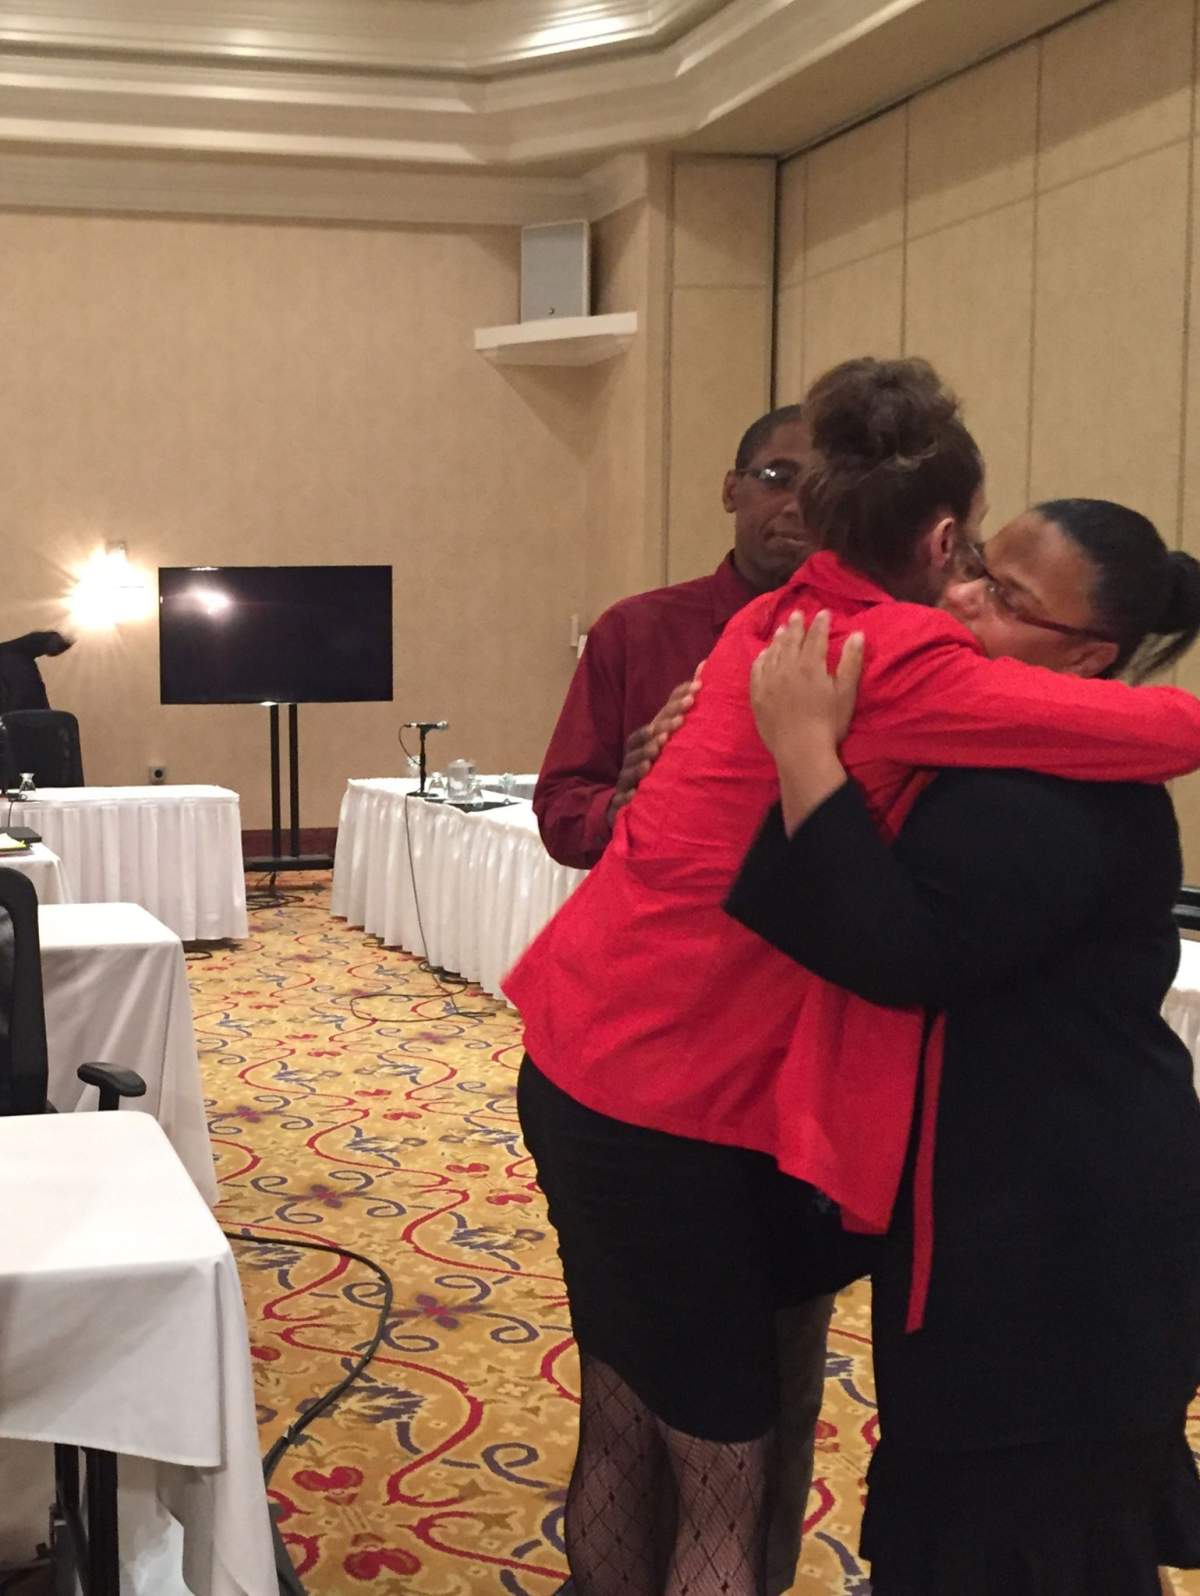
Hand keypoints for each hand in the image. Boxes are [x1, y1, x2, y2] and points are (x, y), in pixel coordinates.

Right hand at [607, 670, 703, 822]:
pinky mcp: (621, 800)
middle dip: (662, 727)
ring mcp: (627, 776)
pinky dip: (628, 794)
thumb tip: (706, 665)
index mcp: (646, 738)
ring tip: (657, 750)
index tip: (694, 693)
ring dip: (644, 755)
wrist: (622, 799)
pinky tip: (636, 792)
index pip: (659, 717)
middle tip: (681, 720)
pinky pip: (622, 797)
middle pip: (644, 738)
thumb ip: (681, 705)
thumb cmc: (654, 761)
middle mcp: (635, 753)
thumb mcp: (666, 734)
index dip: (674, 704)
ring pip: (633, 763)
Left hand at [750, 610, 863, 760]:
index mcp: (810, 665)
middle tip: (798, 614)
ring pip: (773, 653)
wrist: (801, 751)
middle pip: (791, 641)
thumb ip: (851, 661)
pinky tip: (763, 654)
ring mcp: (769, 681)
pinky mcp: (757, 696)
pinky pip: (757, 670)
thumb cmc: (829, 723)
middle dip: (796, 625)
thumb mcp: (846, 692)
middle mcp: (787, 668)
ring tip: (781, 629)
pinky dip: (761, 658)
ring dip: (778, 639)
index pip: (815, 637)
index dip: (820, 623)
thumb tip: (857, 634)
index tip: (823, 612)